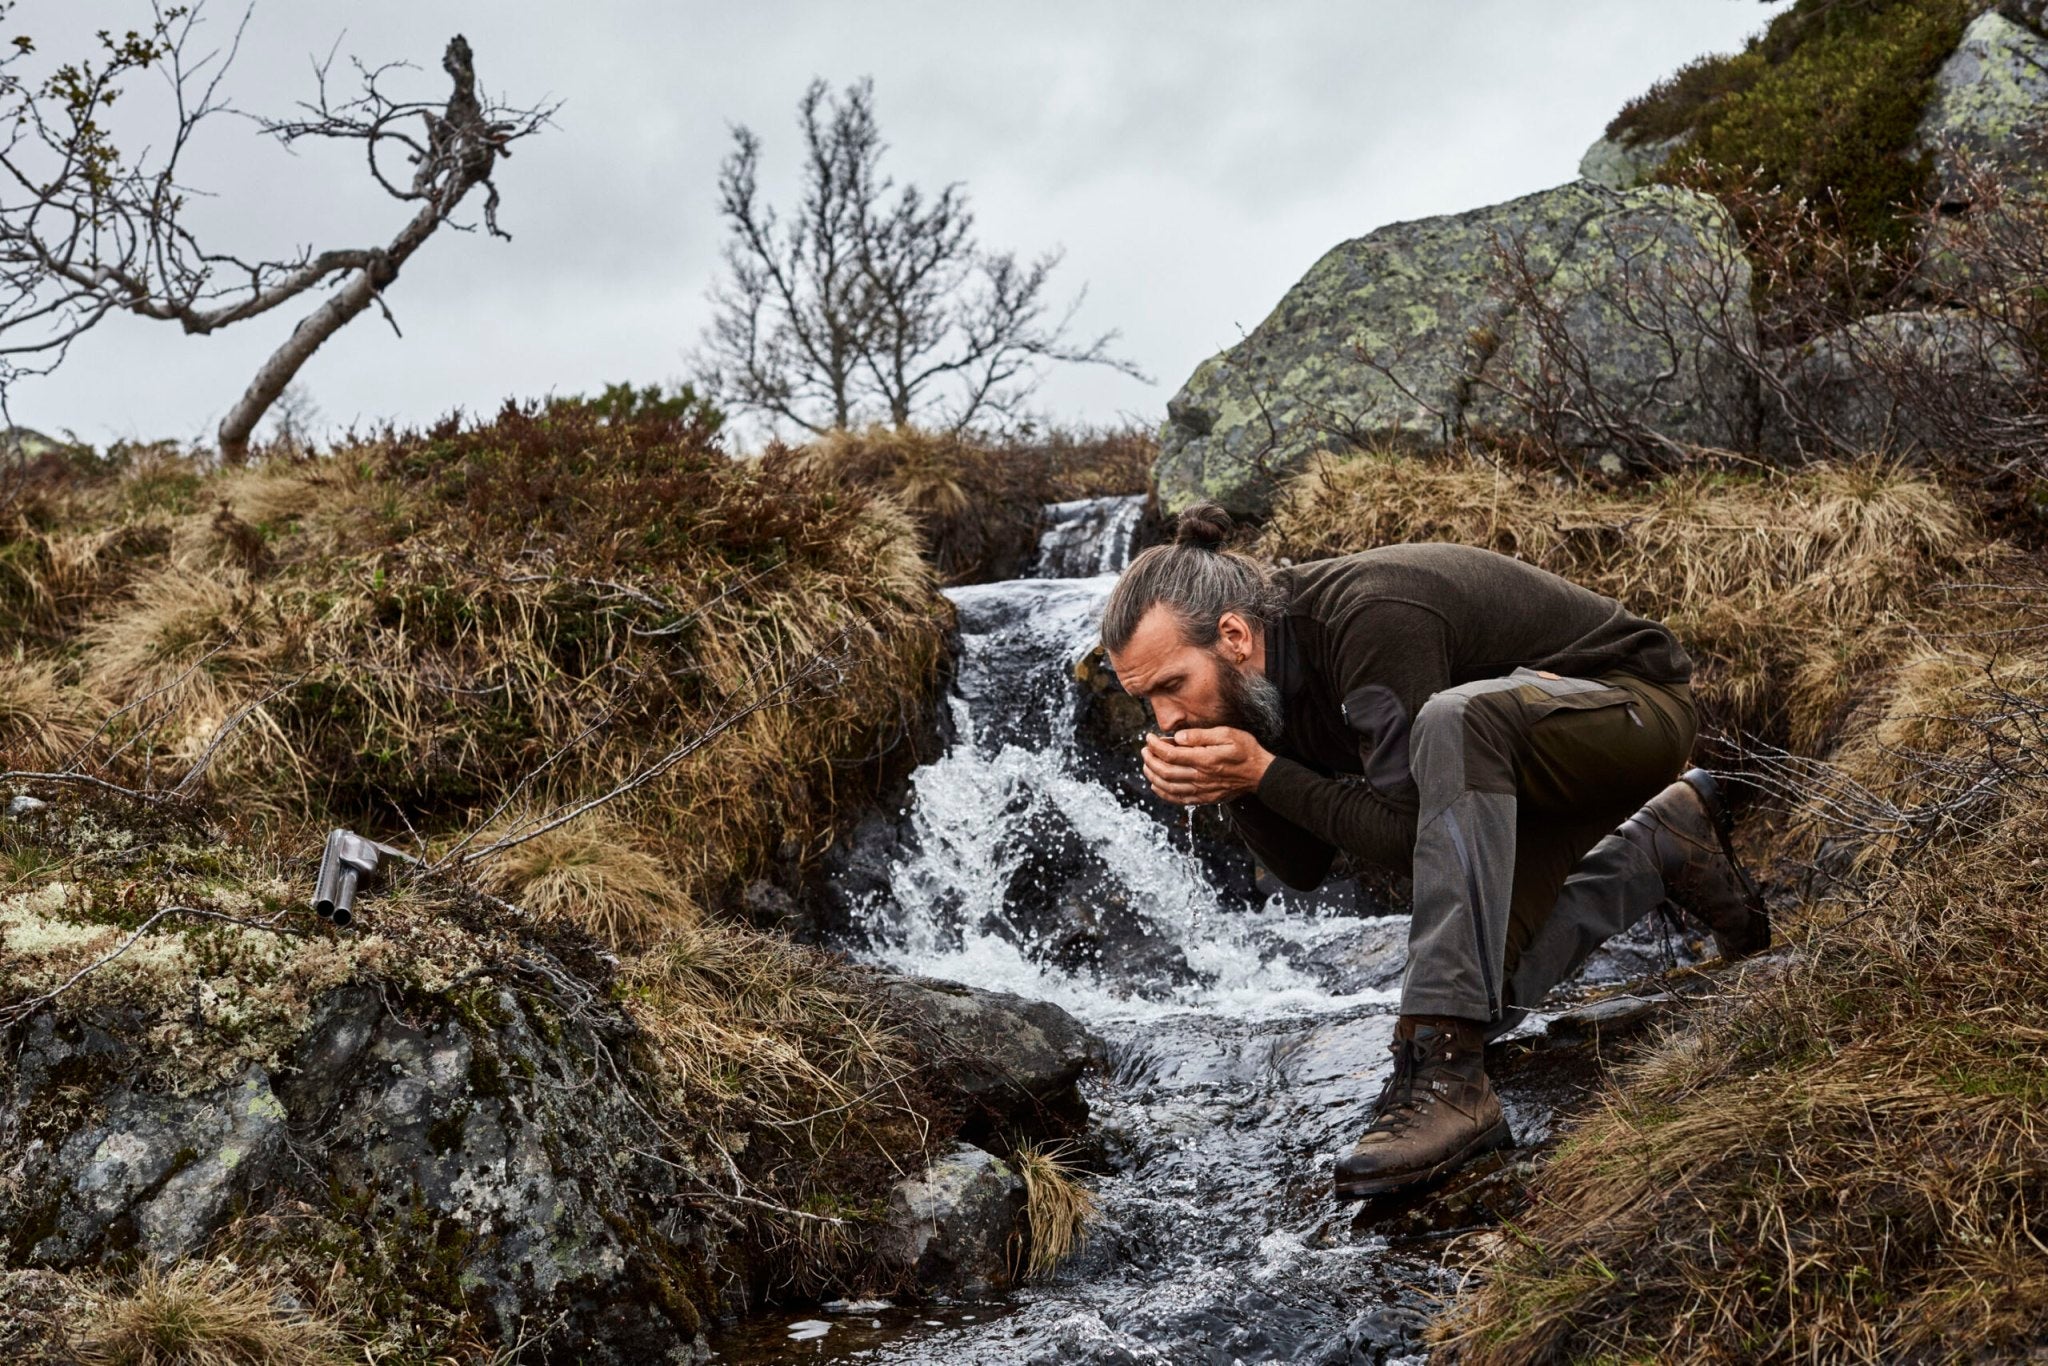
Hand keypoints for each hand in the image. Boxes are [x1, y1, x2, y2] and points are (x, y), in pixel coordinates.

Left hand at [1141, 726, 1273, 805]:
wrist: (1260, 774)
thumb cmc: (1245, 750)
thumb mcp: (1227, 734)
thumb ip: (1200, 736)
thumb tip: (1178, 737)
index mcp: (1204, 759)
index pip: (1170, 754)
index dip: (1155, 746)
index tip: (1149, 738)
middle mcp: (1200, 777)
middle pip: (1165, 771)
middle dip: (1150, 760)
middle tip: (1145, 750)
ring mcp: (1201, 790)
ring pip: (1168, 786)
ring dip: (1152, 775)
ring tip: (1146, 764)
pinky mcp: (1204, 798)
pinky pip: (1177, 799)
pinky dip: (1163, 793)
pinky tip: (1156, 785)